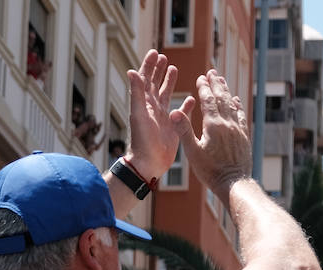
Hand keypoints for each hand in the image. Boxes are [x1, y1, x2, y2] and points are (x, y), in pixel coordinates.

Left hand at [125, 49, 191, 180]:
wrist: (148, 163)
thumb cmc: (142, 140)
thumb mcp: (139, 113)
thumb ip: (136, 92)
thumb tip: (131, 70)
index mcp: (144, 103)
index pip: (145, 79)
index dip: (149, 66)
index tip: (154, 52)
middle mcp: (153, 108)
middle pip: (155, 84)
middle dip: (158, 70)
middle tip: (163, 57)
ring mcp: (163, 117)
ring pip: (166, 95)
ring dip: (170, 82)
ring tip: (174, 69)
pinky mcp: (173, 127)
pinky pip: (180, 112)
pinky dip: (185, 104)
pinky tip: (191, 97)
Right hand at [176, 69, 251, 197]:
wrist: (233, 183)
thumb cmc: (210, 171)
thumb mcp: (192, 152)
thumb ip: (183, 130)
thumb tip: (174, 111)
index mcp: (213, 125)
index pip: (208, 100)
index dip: (204, 87)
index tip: (200, 77)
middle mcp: (228, 123)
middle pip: (222, 98)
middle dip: (216, 84)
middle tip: (212, 72)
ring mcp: (238, 129)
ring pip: (232, 104)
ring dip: (226, 91)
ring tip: (221, 81)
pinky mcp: (244, 136)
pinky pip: (241, 115)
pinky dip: (237, 105)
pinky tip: (236, 100)